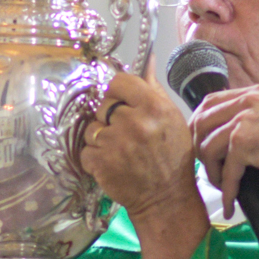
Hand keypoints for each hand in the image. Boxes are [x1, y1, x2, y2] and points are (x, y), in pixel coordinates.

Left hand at [80, 72, 196, 217]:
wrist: (166, 198)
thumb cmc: (173, 157)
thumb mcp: (172, 118)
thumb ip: (154, 89)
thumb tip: (146, 59)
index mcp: (153, 107)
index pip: (119, 81)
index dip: (118, 92)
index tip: (123, 104)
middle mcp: (133, 122)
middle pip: (103, 105)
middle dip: (111, 118)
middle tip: (127, 134)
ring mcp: (114, 143)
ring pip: (92, 128)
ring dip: (101, 139)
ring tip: (120, 151)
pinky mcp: (100, 163)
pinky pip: (85, 150)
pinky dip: (95, 158)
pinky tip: (113, 164)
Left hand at [191, 86, 258, 217]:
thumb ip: (258, 114)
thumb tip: (238, 133)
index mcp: (252, 93)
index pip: (211, 102)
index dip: (199, 123)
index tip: (198, 140)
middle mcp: (245, 103)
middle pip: (202, 122)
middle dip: (198, 147)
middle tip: (206, 165)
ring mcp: (243, 122)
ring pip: (208, 148)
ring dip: (211, 172)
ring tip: (222, 185)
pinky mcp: (245, 144)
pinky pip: (227, 172)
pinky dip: (227, 191)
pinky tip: (229, 203)